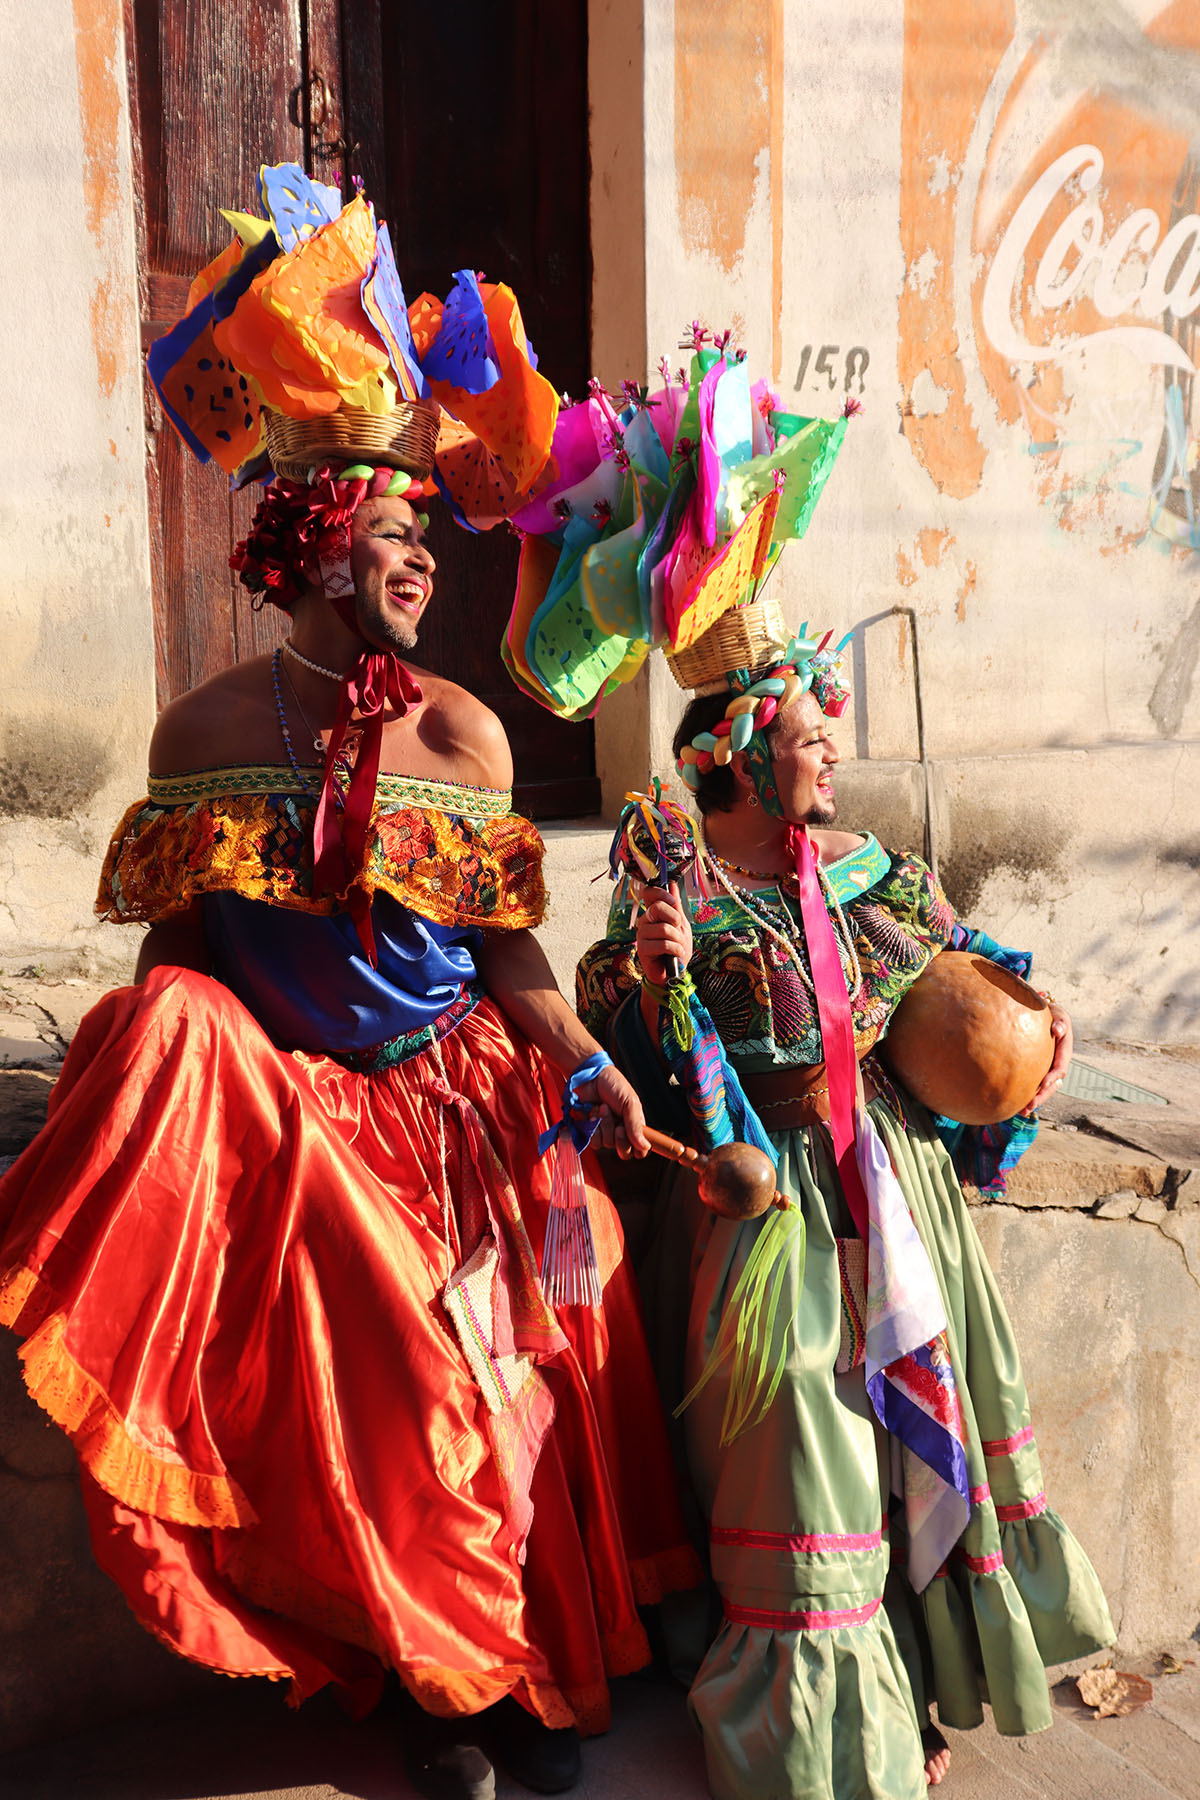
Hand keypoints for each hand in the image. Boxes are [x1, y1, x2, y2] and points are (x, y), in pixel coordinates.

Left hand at [573, 1060, 649, 1157]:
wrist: (589, 1077)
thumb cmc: (612, 1084)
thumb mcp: (630, 1102)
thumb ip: (636, 1125)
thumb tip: (645, 1146)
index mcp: (634, 1125)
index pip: (640, 1149)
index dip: (639, 1150)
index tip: (636, 1142)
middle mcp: (621, 1131)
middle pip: (624, 1152)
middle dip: (621, 1140)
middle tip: (618, 1125)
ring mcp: (605, 1132)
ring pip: (607, 1145)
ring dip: (605, 1126)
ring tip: (603, 1108)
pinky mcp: (590, 1131)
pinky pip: (593, 1142)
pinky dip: (592, 1128)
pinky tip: (593, 1114)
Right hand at [635, 883, 693, 986]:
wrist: (674, 972)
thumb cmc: (676, 948)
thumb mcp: (681, 924)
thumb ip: (676, 906)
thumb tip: (672, 884)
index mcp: (652, 913)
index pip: (649, 893)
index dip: (660, 893)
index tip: (673, 901)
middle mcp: (644, 921)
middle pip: (657, 907)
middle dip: (675, 919)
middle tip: (678, 930)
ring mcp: (642, 935)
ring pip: (664, 928)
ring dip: (678, 939)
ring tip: (679, 947)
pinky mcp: (642, 949)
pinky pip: (664, 944)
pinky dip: (676, 950)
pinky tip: (675, 955)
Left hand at [1024, 999, 1072, 1113]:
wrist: (1043, 1013)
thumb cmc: (1049, 1012)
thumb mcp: (1057, 1014)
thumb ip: (1059, 1021)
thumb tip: (1057, 1030)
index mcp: (1064, 1051)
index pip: (1060, 1068)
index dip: (1052, 1078)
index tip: (1042, 1085)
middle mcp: (1058, 1062)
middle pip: (1052, 1085)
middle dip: (1042, 1096)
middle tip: (1029, 1106)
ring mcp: (1048, 1067)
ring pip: (1044, 1088)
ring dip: (1035, 1100)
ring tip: (1022, 1112)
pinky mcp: (1038, 1069)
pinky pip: (1033, 1083)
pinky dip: (1026, 1094)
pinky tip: (1015, 1105)